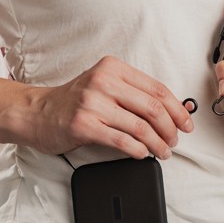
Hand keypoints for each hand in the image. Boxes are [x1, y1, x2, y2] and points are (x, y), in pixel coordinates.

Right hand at [27, 55, 193, 159]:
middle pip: (153, 108)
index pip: (157, 89)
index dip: (178, 109)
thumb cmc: (73, 102)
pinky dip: (139, 151)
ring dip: (158, 144)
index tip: (186, 123)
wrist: (37, 113)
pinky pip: (122, 141)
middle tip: (174, 141)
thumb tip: (172, 110)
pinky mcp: (85, 125)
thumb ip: (132, 93)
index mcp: (113, 68)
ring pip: (141, 127)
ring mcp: (93, 103)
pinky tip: (143, 154)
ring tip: (162, 152)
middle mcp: (103, 82)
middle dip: (170, 128)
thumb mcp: (103, 85)